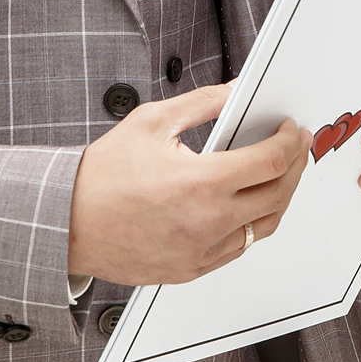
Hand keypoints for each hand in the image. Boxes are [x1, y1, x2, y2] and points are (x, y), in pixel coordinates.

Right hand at [66, 83, 308, 286]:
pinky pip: (238, 249)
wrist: (65, 224)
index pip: (272, 161)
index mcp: (201, 182)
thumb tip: (237, 92)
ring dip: (280, 198)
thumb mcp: (152, 122)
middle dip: (295, 165)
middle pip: (279, 194)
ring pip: (264, 227)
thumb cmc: (100, 176)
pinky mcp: (192, 270)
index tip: (292, 130)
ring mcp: (202, 252)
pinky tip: (249, 206)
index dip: (291, 141)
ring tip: (279, 176)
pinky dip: (252, 225)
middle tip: (295, 148)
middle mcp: (208, 222)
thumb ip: (202, 103)